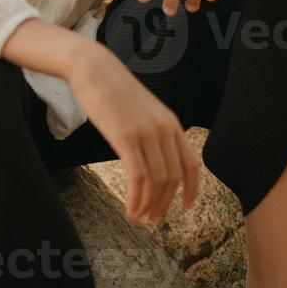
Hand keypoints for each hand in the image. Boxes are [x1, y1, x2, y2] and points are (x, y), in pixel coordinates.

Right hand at [67, 46, 200, 222]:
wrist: (94, 69)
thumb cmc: (113, 91)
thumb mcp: (142, 110)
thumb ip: (152, 131)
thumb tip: (153, 156)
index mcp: (171, 123)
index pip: (191, 163)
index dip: (192, 189)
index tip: (187, 206)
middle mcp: (164, 129)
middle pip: (174, 177)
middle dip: (165, 203)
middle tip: (154, 219)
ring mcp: (146, 133)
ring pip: (157, 181)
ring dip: (149, 205)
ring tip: (138, 217)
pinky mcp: (126, 138)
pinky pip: (138, 177)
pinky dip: (136, 199)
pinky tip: (130, 210)